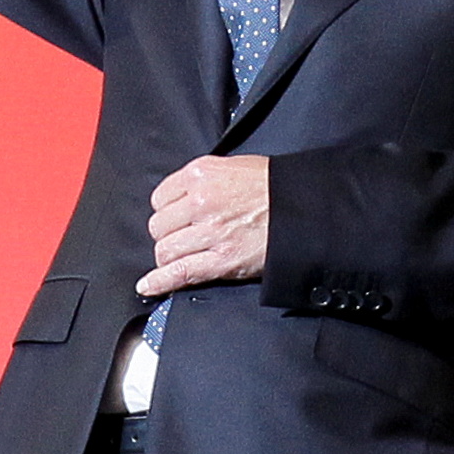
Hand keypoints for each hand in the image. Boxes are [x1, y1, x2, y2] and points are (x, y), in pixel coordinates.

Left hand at [139, 154, 269, 296]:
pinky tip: (149, 286)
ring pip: (166, 251)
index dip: (166, 211)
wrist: (304, 208)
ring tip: (183, 257)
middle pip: (160, 227)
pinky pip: (180, 272)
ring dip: (170, 258)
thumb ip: (205, 180)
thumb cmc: (276, 188)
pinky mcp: (221, 260)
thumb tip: (186, 195)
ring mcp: (210, 233)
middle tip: (183, 238)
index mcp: (201, 175)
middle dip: (168, 235)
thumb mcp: (236, 167)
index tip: (174, 218)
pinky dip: (160, 282)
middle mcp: (200, 202)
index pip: (160, 198)